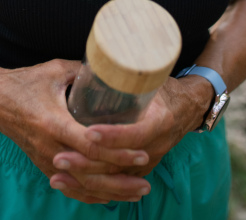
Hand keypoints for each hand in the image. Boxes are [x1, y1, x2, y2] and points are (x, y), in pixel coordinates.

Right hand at [0, 58, 154, 204]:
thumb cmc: (26, 80)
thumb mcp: (56, 70)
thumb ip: (85, 73)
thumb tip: (113, 70)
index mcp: (53, 122)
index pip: (90, 146)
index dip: (117, 152)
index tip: (141, 153)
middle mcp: (48, 146)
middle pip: (89, 172)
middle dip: (120, 179)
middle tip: (146, 181)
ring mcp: (44, 158)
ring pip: (81, 185)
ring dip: (109, 191)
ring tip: (137, 191)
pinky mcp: (42, 163)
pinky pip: (70, 185)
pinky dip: (91, 193)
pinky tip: (110, 195)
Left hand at [49, 75, 213, 197]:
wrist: (187, 107)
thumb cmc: (165, 88)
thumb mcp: (152, 77)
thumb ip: (127, 72)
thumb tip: (93, 58)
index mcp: (160, 120)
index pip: (136, 134)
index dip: (112, 136)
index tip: (87, 132)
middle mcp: (155, 146)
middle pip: (119, 164)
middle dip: (87, 163)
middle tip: (59, 157)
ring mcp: (147, 162)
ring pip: (113, 179)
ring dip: (84, 179)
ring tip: (57, 173)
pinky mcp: (139, 170)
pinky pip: (113, 184)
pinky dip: (90, 187)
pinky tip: (68, 184)